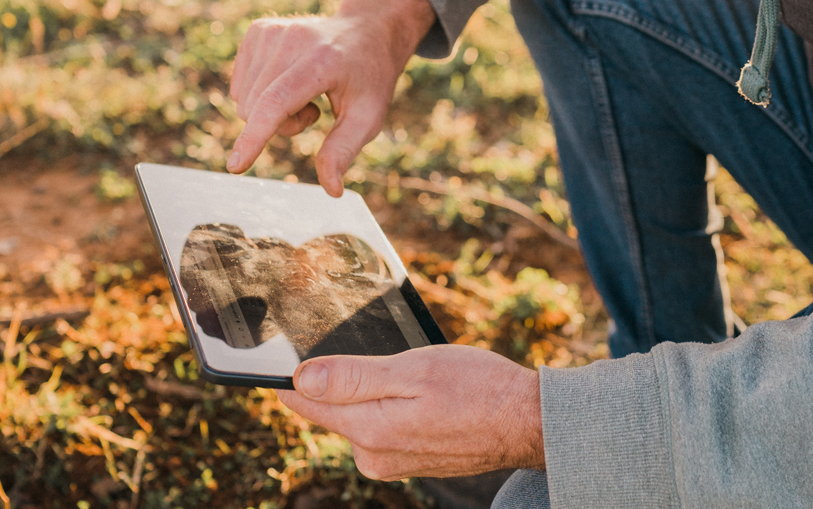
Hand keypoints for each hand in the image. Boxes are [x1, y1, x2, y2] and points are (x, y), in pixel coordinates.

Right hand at [227, 0, 435, 195]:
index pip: (276, 102)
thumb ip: (344, 151)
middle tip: (314, 111)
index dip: (254, 137)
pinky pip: (240, 85)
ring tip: (305, 94)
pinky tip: (288, 80)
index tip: (236, 166)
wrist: (367, 31)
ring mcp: (273, 30)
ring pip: (244, 100)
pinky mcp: (259, 30)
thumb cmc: (369, 79)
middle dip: (280, 126)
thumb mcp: (368, 117)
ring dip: (270, 111)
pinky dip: (259, 93)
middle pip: (256, 109)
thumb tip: (332, 190)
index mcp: (322, 61)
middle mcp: (293, 39)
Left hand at [276, 344, 544, 479]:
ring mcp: (391, 462)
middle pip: (330, 408)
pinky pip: (380, 424)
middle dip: (339, 377)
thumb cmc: (477, 388)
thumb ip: (352, 377)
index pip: (305, 403)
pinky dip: (390, 403)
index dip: (293, 374)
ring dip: (369, 390)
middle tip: (371, 350)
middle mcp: (373, 456)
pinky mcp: (407, 460)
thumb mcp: (412, 370)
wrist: (527, 421)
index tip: (285, 352)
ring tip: (407, 372)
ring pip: (357, 415)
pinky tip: (418, 392)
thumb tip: (300, 379)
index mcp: (369, 431)